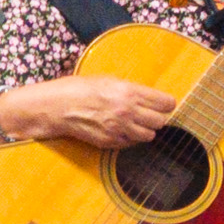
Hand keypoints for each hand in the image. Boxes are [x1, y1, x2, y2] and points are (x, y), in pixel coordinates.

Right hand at [0, 73, 177, 150]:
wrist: (57, 107)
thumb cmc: (82, 89)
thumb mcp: (110, 81)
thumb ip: (133, 90)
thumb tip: (152, 97)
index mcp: (130, 92)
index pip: (166, 103)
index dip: (166, 104)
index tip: (163, 104)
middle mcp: (128, 112)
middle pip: (161, 121)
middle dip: (157, 117)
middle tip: (149, 114)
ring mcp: (119, 129)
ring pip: (150, 135)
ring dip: (146, 130)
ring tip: (135, 123)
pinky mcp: (111, 142)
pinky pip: (132, 143)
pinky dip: (131, 138)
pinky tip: (121, 129)